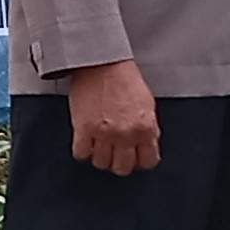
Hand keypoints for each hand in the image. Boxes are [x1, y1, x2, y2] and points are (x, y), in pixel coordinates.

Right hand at [67, 57, 159, 174]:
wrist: (102, 62)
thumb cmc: (123, 78)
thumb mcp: (147, 104)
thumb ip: (148, 128)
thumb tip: (146, 144)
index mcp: (145, 128)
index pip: (148, 161)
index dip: (140, 161)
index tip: (134, 157)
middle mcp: (126, 134)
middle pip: (123, 168)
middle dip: (119, 162)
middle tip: (115, 152)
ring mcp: (103, 133)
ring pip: (101, 163)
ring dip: (100, 156)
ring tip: (99, 144)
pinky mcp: (83, 129)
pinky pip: (81, 154)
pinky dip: (83, 150)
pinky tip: (86, 141)